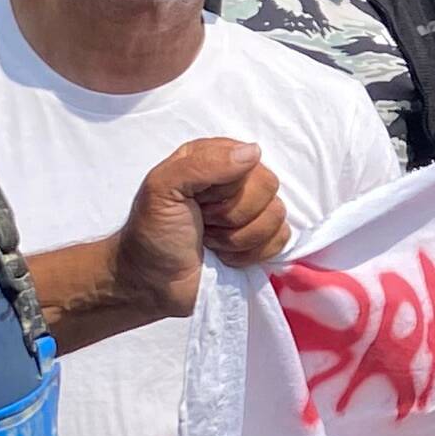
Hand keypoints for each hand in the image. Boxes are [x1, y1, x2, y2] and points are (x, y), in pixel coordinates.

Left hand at [111, 137, 289, 317]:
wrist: (153, 283)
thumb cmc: (153, 233)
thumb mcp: (162, 190)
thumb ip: (202, 164)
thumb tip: (254, 152)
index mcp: (212, 158)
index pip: (247, 158)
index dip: (224, 186)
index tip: (197, 200)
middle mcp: (237, 180)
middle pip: (267, 185)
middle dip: (232, 214)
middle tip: (204, 223)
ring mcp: (253, 211)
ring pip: (276, 214)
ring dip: (237, 238)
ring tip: (210, 241)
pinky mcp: (263, 240)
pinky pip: (281, 239)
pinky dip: (251, 254)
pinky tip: (225, 256)